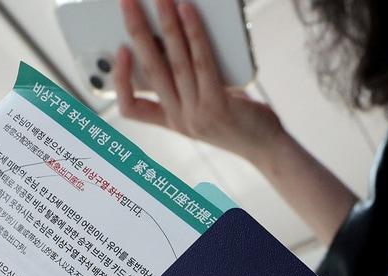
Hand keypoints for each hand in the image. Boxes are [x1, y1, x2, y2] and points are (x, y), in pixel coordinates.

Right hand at [116, 0, 280, 162]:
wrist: (268, 148)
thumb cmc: (240, 122)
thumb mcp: (207, 107)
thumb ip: (191, 83)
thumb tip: (180, 38)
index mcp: (172, 122)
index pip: (131, 108)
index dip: (120, 79)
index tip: (120, 51)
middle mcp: (180, 120)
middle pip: (150, 72)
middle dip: (136, 32)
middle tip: (127, 3)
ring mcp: (197, 115)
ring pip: (174, 63)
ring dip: (165, 26)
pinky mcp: (218, 106)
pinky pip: (202, 62)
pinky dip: (193, 33)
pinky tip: (189, 12)